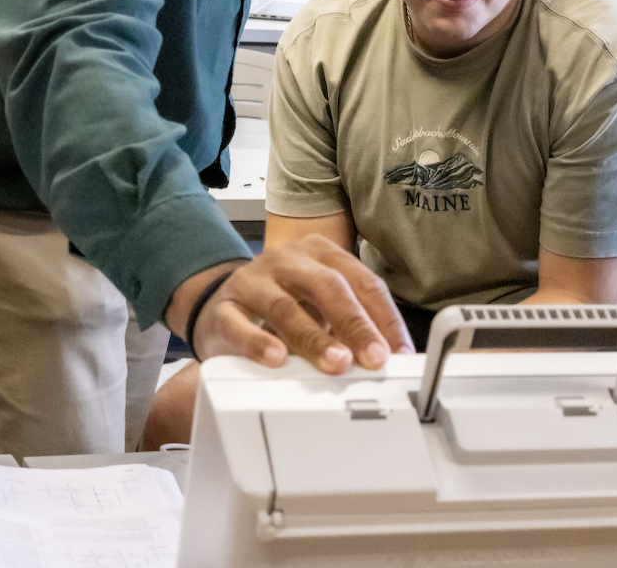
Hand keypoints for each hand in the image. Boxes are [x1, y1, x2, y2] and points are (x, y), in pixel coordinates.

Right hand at [177, 237, 414, 372]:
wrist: (218, 300)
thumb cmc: (279, 303)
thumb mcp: (319, 305)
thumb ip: (349, 324)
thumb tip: (386, 357)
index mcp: (320, 254)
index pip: (362, 281)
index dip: (384, 318)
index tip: (398, 353)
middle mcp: (287, 261)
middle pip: (327, 286)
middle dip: (355, 324)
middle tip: (374, 357)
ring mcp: (253, 282)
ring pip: (285, 306)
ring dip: (314, 337)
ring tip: (336, 362)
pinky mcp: (223, 308)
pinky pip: (238, 324)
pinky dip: (258, 342)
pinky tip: (276, 358)